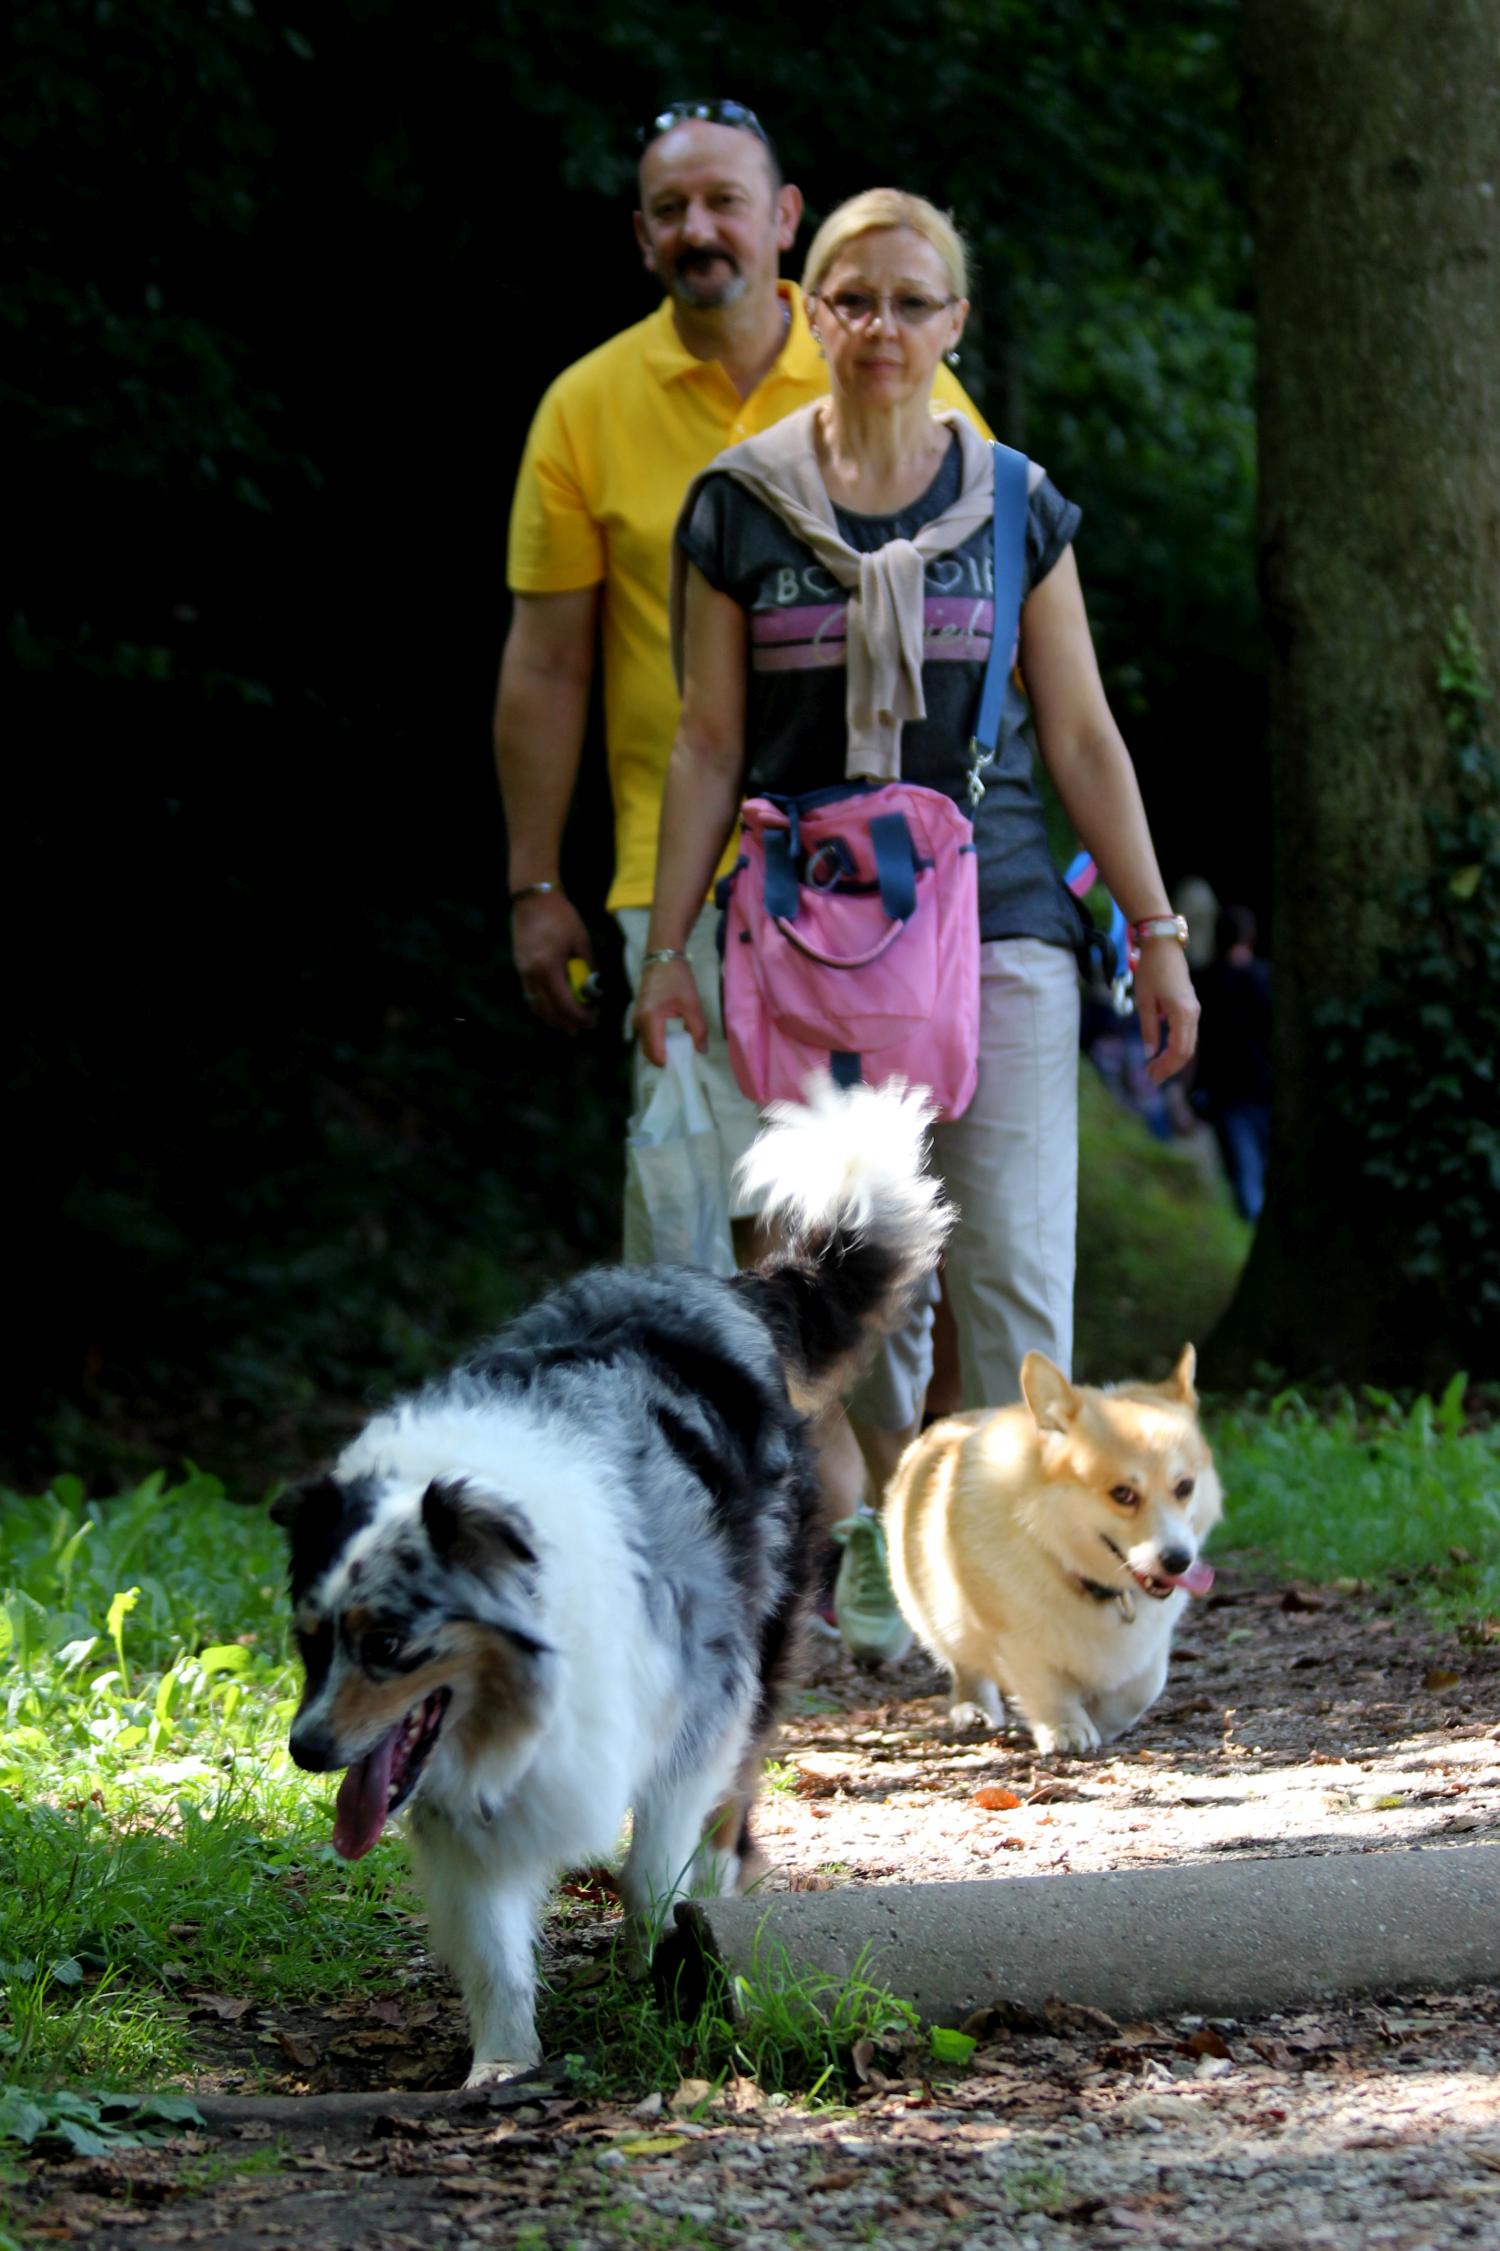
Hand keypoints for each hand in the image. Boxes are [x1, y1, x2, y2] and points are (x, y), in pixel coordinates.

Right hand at [511, 889, 596, 1034]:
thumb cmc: (561, 917)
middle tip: (581, 1029)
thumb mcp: (581, 941)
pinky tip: (552, 1008)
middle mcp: (532, 974)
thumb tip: (596, 989)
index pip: (565, 1003)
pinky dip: (542, 1006)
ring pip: (536, 1005)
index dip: (579, 1016)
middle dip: (565, 1023)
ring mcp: (523, 972)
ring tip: (567, 1025)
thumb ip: (588, 968)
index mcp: (548, 968)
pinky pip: (530, 995)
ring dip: (551, 1018)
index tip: (592, 1021)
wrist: (533, 899)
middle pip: (548, 1010)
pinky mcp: (520, 967)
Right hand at [632, 956, 706, 1065]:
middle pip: (648, 1051)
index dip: (668, 1062)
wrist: (662, 957)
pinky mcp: (638, 1015)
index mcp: (650, 1019)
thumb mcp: (692, 1004)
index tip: (682, 1065)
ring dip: (660, 1050)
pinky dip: (657, 1041)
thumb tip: (702, 1050)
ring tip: (679, 1049)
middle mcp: (638, 1022)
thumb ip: (698, 1029)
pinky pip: (646, 1035)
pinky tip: (671, 1039)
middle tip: (682, 1059)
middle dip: (664, 1058)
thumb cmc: (677, 978)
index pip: (655, 1052)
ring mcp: (636, 1018)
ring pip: (646, 1044)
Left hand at [1133, 940, 1199, 1084]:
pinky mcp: (1190, 1007)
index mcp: (1183, 1014)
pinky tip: (1162, 1052)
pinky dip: (1176, 1047)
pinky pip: (1186, 1033)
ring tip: (1155, 1069)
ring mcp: (1194, 1010)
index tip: (1150, 1077)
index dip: (1165, 1067)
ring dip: (1173, 1059)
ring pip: (1188, 1044)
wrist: (1163, 946)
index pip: (1178, 1050)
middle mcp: (1193, 1014)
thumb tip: (1149, 1054)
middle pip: (1186, 1051)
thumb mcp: (1145, 1001)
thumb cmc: (1152, 970)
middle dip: (1169, 1067)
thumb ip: (1149, 1029)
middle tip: (1151, 1078)